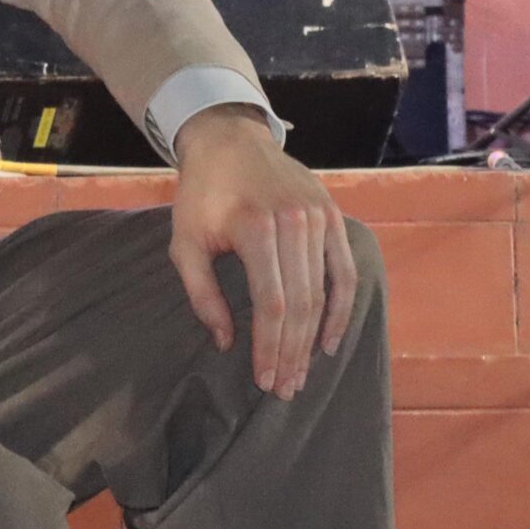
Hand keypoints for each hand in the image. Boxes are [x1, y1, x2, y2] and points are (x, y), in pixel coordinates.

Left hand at [167, 104, 358, 400]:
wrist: (229, 140)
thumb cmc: (202, 194)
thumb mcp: (184, 240)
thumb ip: (201, 292)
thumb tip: (226, 341)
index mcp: (255, 227)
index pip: (271, 303)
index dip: (269, 346)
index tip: (264, 379)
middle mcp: (294, 222)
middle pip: (301, 304)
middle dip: (292, 353)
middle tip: (284, 388)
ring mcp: (319, 218)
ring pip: (323, 293)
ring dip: (314, 340)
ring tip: (302, 374)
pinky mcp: (333, 216)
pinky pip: (344, 272)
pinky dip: (342, 309)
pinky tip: (329, 341)